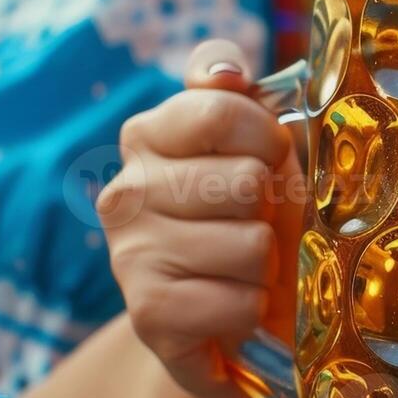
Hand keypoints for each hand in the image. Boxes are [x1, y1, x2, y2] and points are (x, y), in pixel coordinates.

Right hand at [99, 40, 301, 397]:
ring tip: (244, 271)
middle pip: (245, 180)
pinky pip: (241, 301)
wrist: (228, 326)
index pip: (222, 109)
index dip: (267, 139)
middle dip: (271, 210)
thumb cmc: (250, 226)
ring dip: (266, 265)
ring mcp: (129, 253)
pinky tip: (231, 309)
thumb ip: (240, 99)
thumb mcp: (256, 153)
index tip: (268, 161)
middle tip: (255, 228)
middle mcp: (126, 190)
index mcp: (148, 136)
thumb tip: (225, 70)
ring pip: (251, 244)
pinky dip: (253, 309)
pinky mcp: (148, 313)